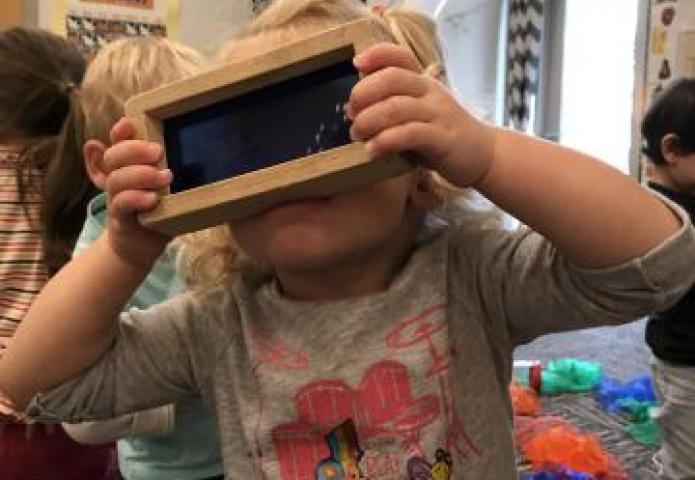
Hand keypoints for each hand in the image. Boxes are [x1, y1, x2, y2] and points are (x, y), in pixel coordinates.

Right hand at [103, 118, 171, 266]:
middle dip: (134, 149)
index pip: (117, 142)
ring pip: (117, 179)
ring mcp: (116, 198)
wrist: (140, 246)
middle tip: (159, 151)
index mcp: (128, 167)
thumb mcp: (169, 188)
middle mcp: (118, 179)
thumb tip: (205, 153)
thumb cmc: (159, 212)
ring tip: (166, 176)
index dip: (120, 132)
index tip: (130, 124)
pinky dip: (136, 198)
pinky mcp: (120, 218)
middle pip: (113, 156)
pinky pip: (121, 204)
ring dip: (140, 174)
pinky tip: (153, 199)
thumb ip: (176, 170)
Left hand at [348, 43, 496, 187]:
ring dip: (369, 121)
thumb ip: (392, 105)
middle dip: (363, 93)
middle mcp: (430, 92)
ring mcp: (438, 113)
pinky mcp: (442, 138)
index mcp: (423, 82)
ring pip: (396, 107)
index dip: (377, 55)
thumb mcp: (420, 112)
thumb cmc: (442, 134)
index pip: (400, 56)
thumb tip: (353, 108)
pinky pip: (409, 134)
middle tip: (351, 114)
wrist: (483, 154)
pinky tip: (373, 151)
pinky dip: (386, 141)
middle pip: (392, 78)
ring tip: (357, 135)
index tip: (356, 64)